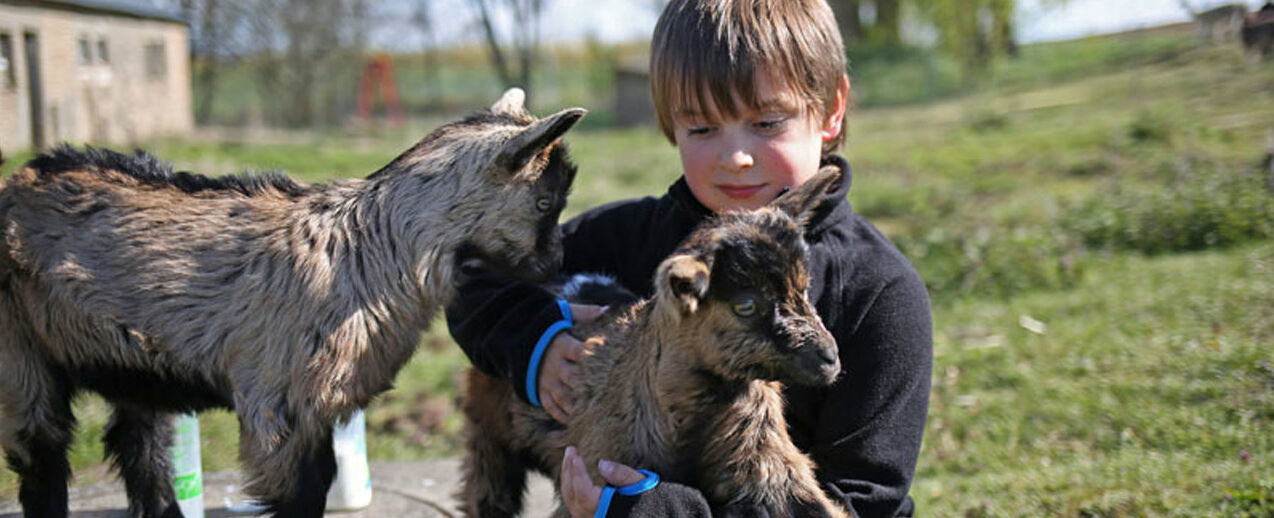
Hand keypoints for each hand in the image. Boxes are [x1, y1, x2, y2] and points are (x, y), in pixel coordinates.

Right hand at [538, 304, 605, 423]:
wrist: (518, 338)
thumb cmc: (549, 325)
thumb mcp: (563, 313)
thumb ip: (584, 312)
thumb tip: (606, 309)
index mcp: (561, 344)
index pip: (579, 352)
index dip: (593, 358)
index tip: (610, 365)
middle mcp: (554, 365)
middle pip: (573, 379)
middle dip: (588, 388)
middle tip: (608, 398)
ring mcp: (546, 380)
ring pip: (563, 397)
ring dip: (578, 407)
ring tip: (596, 417)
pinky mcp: (540, 391)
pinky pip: (551, 407)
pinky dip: (563, 416)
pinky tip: (576, 422)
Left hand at [560, 446, 645, 517]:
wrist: (653, 513)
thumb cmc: (647, 499)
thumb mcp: (639, 483)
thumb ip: (621, 475)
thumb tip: (602, 464)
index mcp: (605, 509)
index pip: (583, 492)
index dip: (577, 473)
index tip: (575, 455)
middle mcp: (594, 517)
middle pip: (573, 496)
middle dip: (569, 471)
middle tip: (570, 451)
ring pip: (571, 501)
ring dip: (568, 478)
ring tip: (569, 458)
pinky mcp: (590, 517)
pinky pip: (574, 504)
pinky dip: (571, 488)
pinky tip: (572, 475)